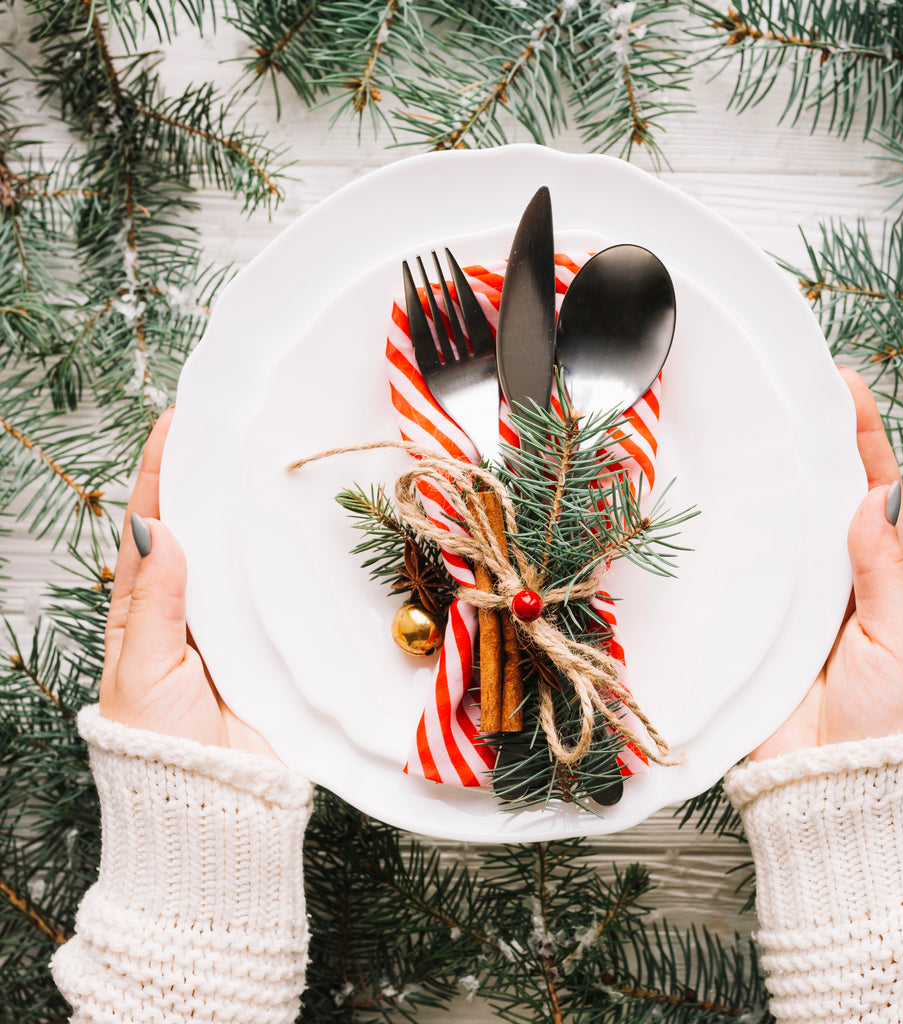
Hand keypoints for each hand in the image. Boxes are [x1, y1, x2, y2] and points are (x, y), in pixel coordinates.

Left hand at [99, 408, 277, 758]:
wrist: (216, 806)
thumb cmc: (160, 744)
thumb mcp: (143, 669)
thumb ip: (153, 602)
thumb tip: (161, 528)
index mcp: (145, 609)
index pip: (151, 528)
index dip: (161, 475)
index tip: (178, 424)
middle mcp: (193, 608)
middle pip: (203, 533)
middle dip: (213, 483)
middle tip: (235, 430)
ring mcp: (238, 625)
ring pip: (245, 558)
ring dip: (255, 516)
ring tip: (273, 466)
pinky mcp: (278, 645)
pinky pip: (284, 594)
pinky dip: (293, 561)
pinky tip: (310, 530)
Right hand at [751, 367, 902, 760]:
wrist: (833, 788)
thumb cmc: (890, 722)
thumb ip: (886, 571)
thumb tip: (875, 499)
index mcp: (886, 574)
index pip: (876, 490)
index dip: (862, 439)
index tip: (842, 387)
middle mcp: (836, 577)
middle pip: (820, 498)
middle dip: (808, 447)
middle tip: (783, 396)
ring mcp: (790, 598)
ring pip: (777, 528)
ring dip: (764, 485)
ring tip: (744, 435)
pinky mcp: (751, 621)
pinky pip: (738, 570)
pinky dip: (727, 537)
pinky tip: (711, 506)